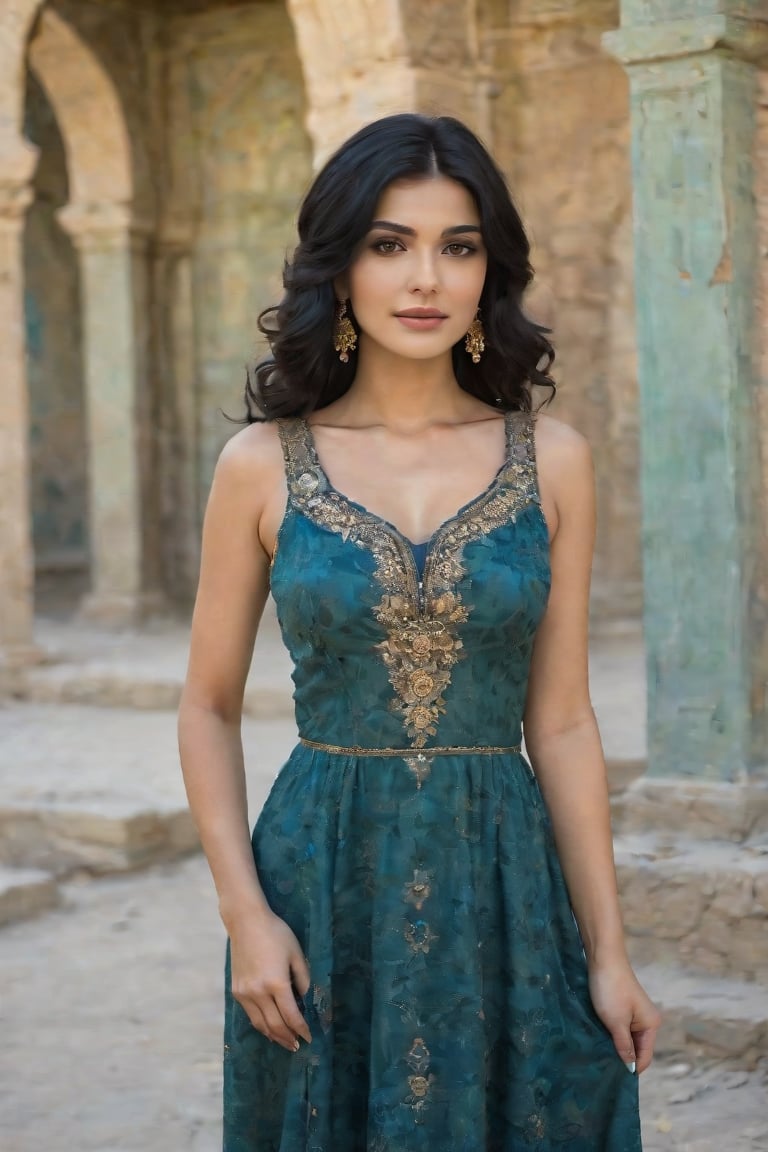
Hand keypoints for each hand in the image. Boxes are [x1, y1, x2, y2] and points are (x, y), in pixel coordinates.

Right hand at [229, 909, 311, 1052]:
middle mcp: (258, 992)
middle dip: (289, 1038)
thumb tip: (308, 1001)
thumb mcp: (296, 954)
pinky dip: (261, 1024)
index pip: (291, 1016)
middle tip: (298, 1045)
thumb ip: (303, 979)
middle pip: (275, 1025)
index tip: (310, 1037)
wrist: (246, 922)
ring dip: (274, 1036)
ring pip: (260, 1024)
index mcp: (276, 983)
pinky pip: (250, 1014)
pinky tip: (269, 1027)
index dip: (302, 1029)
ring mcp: (245, 993)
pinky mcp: (236, 991)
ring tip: (286, 1042)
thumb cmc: (276, 933)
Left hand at [588, 960, 660, 1072]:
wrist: (603, 958)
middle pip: (637, 1048)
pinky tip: (601, 1039)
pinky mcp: (624, 1006)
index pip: (644, 1056)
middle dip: (623, 1057)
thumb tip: (630, 1068)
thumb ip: (624, 1046)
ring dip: (616, 1045)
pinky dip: (612, 1034)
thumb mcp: (616, 1022)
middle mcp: (647, 1020)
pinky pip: (621, 1027)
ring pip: (627, 1038)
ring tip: (601, 1055)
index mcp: (651, 1025)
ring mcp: (635, 1013)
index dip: (632, 1069)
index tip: (614, 1079)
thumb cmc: (611, 990)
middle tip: (604, 1068)